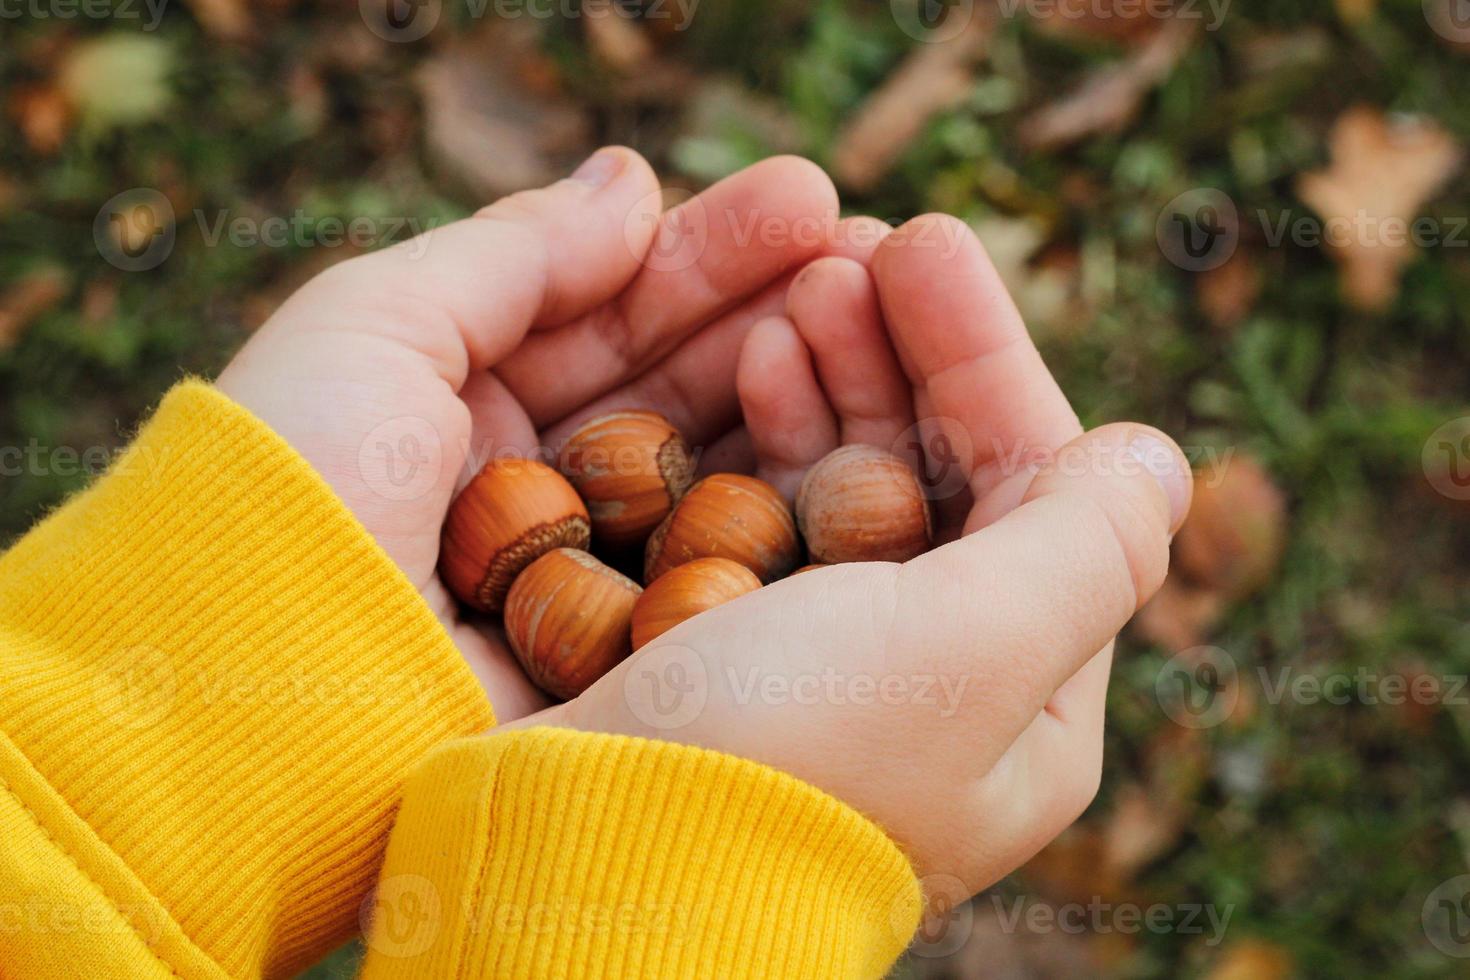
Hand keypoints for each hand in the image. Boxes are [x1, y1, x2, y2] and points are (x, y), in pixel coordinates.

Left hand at [217, 147, 865, 721]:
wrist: (256, 703)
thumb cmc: (296, 493)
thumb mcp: (376, 326)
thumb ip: (513, 249)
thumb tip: (635, 179)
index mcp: (452, 407)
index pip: (601, 312)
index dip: (702, 254)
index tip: (805, 199)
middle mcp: (520, 493)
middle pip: (664, 386)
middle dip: (763, 314)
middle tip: (868, 248)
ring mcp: (573, 581)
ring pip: (701, 473)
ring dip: (788, 399)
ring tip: (874, 323)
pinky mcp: (614, 664)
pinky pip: (709, 570)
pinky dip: (776, 507)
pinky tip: (848, 443)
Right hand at [529, 215, 1193, 904]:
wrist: (579, 873)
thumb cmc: (791, 761)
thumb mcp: (974, 651)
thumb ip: (1085, 547)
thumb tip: (1158, 459)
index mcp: (1020, 703)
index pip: (1037, 489)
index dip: (986, 357)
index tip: (926, 243)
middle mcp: (928, 688)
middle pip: (935, 477)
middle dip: (900, 356)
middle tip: (849, 249)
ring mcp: (818, 671)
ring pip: (843, 487)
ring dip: (827, 380)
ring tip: (792, 296)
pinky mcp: (720, 657)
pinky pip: (758, 518)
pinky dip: (755, 435)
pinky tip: (738, 368)